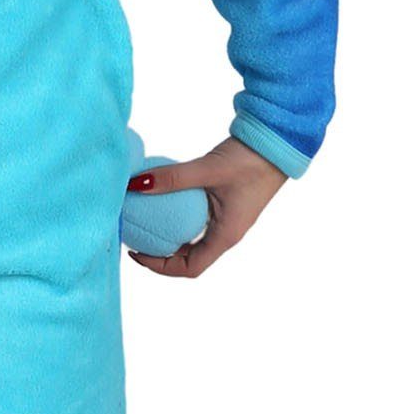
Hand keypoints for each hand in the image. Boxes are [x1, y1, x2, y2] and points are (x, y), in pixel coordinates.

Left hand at [124, 138, 287, 279]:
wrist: (277, 144)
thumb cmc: (251, 161)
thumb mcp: (207, 169)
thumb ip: (172, 178)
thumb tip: (136, 185)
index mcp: (225, 236)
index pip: (190, 268)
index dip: (160, 267)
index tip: (137, 252)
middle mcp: (226, 234)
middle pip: (189, 259)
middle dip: (160, 254)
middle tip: (135, 237)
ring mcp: (227, 220)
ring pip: (193, 241)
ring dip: (169, 237)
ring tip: (146, 222)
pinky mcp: (226, 206)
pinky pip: (198, 222)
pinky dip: (179, 218)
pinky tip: (164, 200)